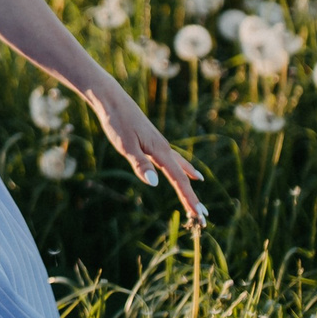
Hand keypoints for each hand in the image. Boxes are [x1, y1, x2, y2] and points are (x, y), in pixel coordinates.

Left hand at [85, 77, 207, 222]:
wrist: (113, 100)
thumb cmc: (117, 122)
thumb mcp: (125, 145)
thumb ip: (140, 164)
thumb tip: (154, 183)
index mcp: (160, 152)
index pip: (179, 181)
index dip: (189, 199)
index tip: (199, 215)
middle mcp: (165, 149)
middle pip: (183, 178)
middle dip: (192, 198)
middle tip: (204, 217)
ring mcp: (161, 146)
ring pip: (181, 169)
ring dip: (190, 185)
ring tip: (199, 199)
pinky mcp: (154, 143)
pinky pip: (176, 161)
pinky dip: (185, 170)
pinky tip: (190, 173)